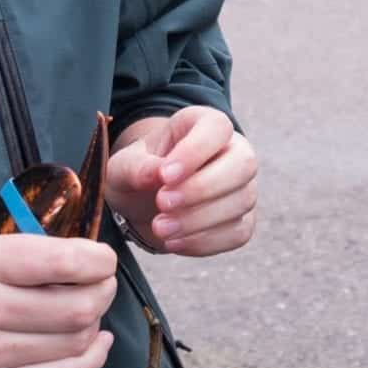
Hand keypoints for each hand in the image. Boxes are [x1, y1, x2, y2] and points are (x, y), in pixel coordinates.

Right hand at [0, 218, 117, 367]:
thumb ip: (17, 235)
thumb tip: (76, 236)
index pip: (62, 262)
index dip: (98, 260)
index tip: (102, 258)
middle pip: (78, 307)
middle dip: (103, 291)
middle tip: (100, 284)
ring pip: (74, 342)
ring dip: (95, 324)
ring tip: (87, 309)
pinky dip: (90, 360)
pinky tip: (95, 342)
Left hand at [104, 106, 258, 256]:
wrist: (143, 204)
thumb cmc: (138, 173)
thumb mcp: (124, 166)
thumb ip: (136, 167)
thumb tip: (155, 174)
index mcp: (205, 124)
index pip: (217, 128)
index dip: (194, 151)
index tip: (164, 176)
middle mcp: (233, 151)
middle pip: (243, 163)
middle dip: (203, 188)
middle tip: (162, 203)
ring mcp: (242, 187)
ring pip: (242, 200)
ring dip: (199, 219)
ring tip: (160, 227)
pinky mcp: (242, 221)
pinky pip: (237, 233)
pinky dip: (205, 241)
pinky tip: (174, 242)